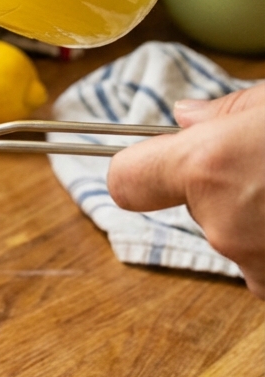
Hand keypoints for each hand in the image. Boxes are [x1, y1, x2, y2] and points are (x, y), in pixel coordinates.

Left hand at [107, 83, 264, 297]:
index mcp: (207, 164)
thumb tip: (186, 117)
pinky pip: (259, 264)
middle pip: (190, 206)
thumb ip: (223, 112)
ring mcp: (251, 262)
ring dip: (252, 220)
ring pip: (229, 236)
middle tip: (263, 167)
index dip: (139, 168)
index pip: (125, 179)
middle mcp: (219, 221)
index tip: (157, 160)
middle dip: (220, 190)